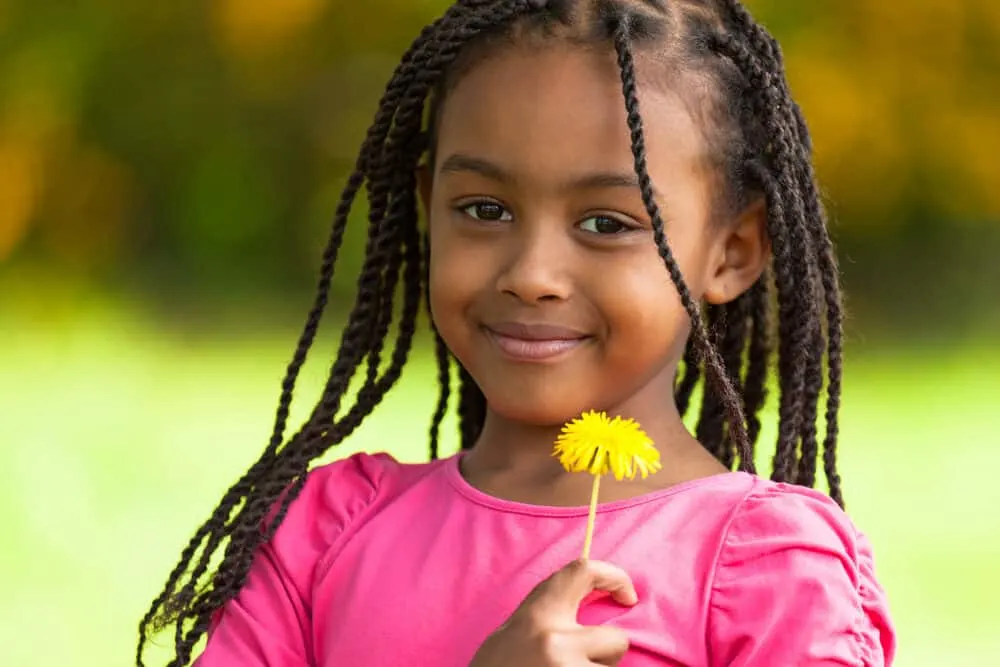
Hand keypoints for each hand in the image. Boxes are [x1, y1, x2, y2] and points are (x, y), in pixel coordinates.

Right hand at [469, 559, 637, 666]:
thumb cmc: (497, 666)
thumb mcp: (518, 632)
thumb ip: (553, 617)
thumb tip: (598, 609)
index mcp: (537, 614)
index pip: (584, 571)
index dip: (614, 576)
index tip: (627, 596)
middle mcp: (555, 641)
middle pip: (616, 640)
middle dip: (607, 654)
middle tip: (579, 664)